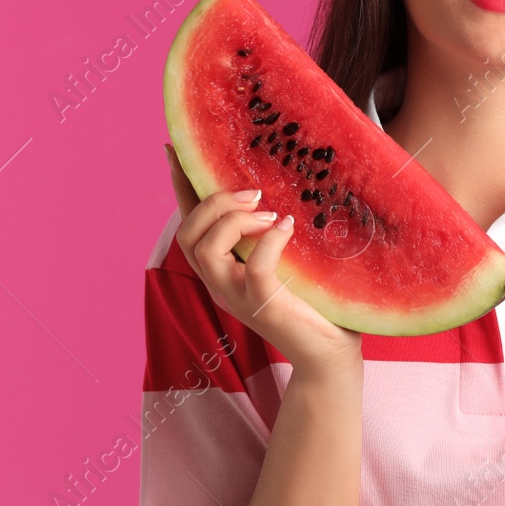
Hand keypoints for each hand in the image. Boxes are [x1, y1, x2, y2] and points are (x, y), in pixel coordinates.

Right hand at [166, 143, 362, 378]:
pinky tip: (287, 228)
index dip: (181, 187)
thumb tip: (288, 182)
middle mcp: (222, 282)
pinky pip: (254, 268)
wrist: (330, 355)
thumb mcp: (291, 257)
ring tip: (268, 213)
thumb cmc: (315, 303)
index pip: (191, 222)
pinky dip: (269, 242)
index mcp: (224, 267)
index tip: (174, 150)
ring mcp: (238, 296)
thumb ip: (277, 227)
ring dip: (233, 221)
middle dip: (213, 203)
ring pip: (205, 249)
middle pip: (187, 234)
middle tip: (253, 194)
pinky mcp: (264, 306)